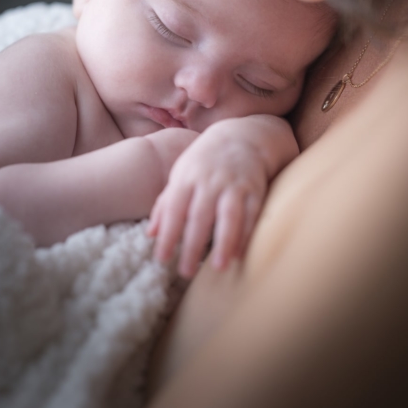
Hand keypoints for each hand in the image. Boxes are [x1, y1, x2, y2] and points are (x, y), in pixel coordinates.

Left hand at [147, 123, 268, 277]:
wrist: (241, 136)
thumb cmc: (204, 161)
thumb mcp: (181, 175)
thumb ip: (166, 203)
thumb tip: (151, 234)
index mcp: (187, 177)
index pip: (174, 208)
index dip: (168, 234)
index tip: (161, 258)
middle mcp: (210, 181)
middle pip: (200, 215)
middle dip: (192, 244)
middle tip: (185, 271)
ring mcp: (234, 185)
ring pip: (229, 215)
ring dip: (224, 241)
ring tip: (218, 267)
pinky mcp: (255, 189)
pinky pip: (252, 213)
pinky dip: (246, 234)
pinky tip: (238, 254)